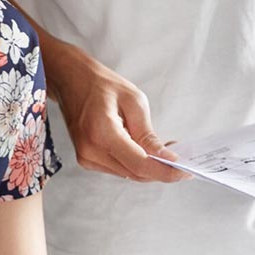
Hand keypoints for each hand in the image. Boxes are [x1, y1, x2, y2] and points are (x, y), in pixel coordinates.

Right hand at [44, 39, 188, 182]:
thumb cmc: (100, 84)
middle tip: (182, 160)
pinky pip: (118, 169)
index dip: (164, 171)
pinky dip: (135, 164)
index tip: (184, 170)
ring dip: (149, 167)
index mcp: (102, 133)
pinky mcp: (87, 159)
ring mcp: (86, 158)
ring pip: (128, 174)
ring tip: (165, 152)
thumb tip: (165, 158)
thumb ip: (148, 134)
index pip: (139, 164)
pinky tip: (145, 151)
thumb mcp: (133, 101)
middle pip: (135, 173)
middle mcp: (91, 151)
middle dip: (161, 170)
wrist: (70, 80)